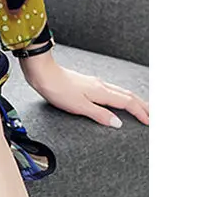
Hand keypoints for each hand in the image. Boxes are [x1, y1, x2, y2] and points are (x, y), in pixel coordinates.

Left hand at [19, 51, 148, 127]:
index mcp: (102, 91)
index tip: (150, 122)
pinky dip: (121, 97)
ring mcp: (94, 83)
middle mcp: (101, 85)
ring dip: (133, 100)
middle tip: (153, 115)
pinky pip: (111, 90)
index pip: (127, 103)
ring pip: (120, 92)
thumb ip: (100, 114)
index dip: (140, 112)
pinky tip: (116, 100)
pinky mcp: (86, 83)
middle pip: (127, 95)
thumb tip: (118, 123)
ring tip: (140, 108)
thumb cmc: (58, 89)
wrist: (42, 73)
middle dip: (142, 105)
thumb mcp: (79, 106)